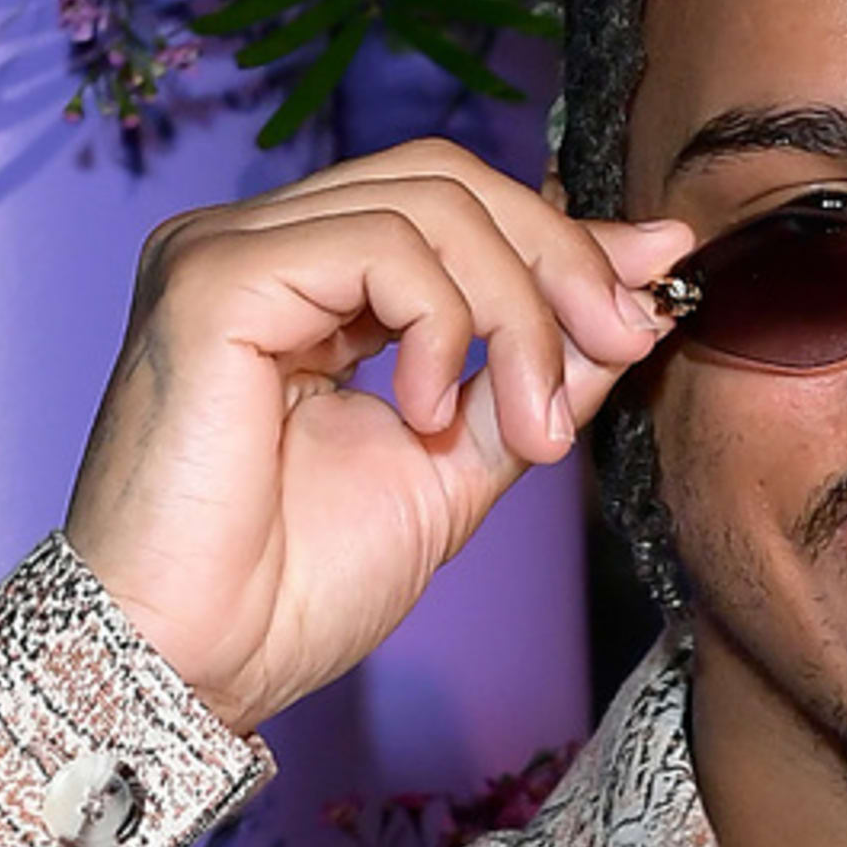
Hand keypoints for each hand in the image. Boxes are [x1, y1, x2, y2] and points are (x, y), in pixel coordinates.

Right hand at [61, 140, 695, 730]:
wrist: (193, 665)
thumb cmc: (290, 588)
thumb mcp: (457, 462)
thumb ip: (534, 373)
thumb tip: (643, 282)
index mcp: (302, 281)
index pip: (452, 201)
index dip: (564, 236)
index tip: (653, 292)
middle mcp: (256, 245)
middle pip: (450, 180)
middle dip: (561, 262)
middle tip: (623, 345)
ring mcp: (225, 250)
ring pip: (431, 204)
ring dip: (517, 314)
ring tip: (527, 428)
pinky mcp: (212, 278)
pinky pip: (381, 246)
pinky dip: (441, 324)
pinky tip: (424, 415)